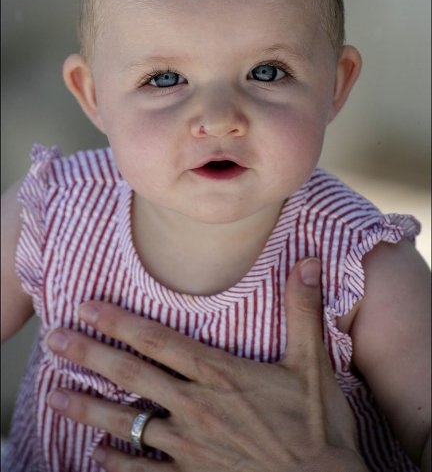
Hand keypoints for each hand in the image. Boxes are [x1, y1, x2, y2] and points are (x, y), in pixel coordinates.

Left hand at [46, 259, 366, 471]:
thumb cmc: (316, 428)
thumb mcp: (313, 363)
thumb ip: (303, 310)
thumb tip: (310, 261)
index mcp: (219, 374)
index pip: (158, 340)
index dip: (119, 321)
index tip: (87, 307)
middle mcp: (195, 407)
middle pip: (131, 375)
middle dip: (88, 355)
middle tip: (53, 340)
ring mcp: (189, 447)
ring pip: (127, 423)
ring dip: (87, 409)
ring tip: (54, 397)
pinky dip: (116, 463)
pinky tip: (96, 455)